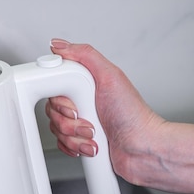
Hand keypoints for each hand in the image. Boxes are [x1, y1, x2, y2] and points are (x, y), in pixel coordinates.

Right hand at [45, 39, 163, 183]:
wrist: (141, 149)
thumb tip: (59, 45)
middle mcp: (80, 101)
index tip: (74, 105)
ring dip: (75, 136)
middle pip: (51, 109)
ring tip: (94, 133)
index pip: (53, 86)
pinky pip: (60, 143)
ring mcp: (78, 122)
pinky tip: (90, 144)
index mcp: (85, 84)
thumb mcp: (110, 76)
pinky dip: (74, 147)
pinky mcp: (77, 141)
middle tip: (88, 118)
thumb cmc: (132, 115)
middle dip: (70, 120)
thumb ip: (85, 55)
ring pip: (55, 128)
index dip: (59, 99)